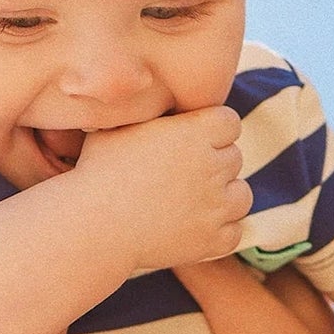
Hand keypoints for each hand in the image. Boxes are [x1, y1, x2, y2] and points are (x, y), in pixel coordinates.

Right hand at [75, 106, 252, 273]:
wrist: (92, 224)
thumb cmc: (97, 171)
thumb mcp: (118, 125)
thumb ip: (148, 111)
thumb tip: (150, 92)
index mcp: (196, 132)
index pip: (230, 123)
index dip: (212, 131)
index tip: (191, 141)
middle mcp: (213, 166)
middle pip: (234, 158)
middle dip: (213, 163)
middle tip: (180, 175)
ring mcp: (216, 206)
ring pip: (241, 195)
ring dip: (223, 197)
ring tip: (191, 201)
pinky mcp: (213, 240)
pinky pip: (234, 232)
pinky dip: (218, 232)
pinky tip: (192, 227)